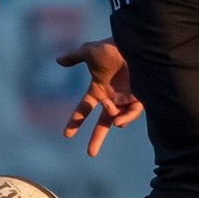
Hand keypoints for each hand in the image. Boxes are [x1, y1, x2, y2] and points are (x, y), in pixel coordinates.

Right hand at [57, 39, 142, 156]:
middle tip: (91, 153)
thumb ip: (74, 57)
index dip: (76, 120)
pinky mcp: (140, 96)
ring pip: (117, 117)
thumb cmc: (111, 47)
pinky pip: (132, 112)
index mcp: (98, 89)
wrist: (134, 44)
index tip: (67, 135)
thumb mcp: (89, 51)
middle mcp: (112, 96)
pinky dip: (126, 117)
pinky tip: (120, 121)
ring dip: (113, 118)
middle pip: (103, 121)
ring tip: (113, 119)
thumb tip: (57, 60)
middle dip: (97, 137)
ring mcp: (126, 97)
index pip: (84, 108)